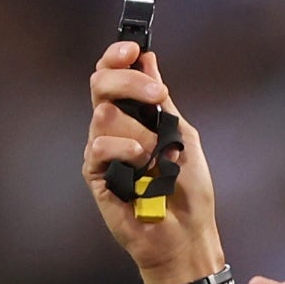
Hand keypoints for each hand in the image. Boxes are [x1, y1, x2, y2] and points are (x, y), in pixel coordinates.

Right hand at [83, 36, 223, 265]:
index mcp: (132, 114)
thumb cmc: (188, 190)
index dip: (117, 56)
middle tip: (157, 95)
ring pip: (104, 115)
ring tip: (157, 156)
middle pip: (101, 84)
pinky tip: (140, 163)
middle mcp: (113, 128)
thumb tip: (148, 58)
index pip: (112, 74)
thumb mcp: (181, 134)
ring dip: (140, 132)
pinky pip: (99, 147)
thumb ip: (161, 100)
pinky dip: (123, 150)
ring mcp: (102, 151)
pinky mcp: (96, 175)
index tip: (133, 48)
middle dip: (129, 81)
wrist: (187, 235)